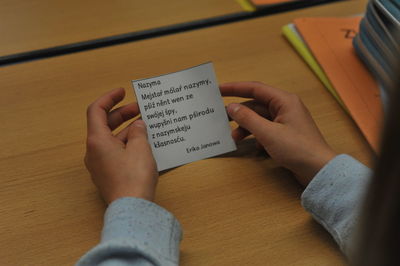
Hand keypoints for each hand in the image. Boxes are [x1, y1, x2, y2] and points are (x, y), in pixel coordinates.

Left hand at [84, 88, 157, 203]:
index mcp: (97, 141)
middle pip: (105, 125)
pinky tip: (142, 143)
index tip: (123, 91)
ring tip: (145, 125)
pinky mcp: (108, 174)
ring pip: (111, 139)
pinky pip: (114, 152)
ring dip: (127, 129)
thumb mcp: (140, 148)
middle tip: (140, 109)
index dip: (109, 98)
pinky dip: (126, 143)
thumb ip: (138, 132)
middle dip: (122, 114)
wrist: (132, 208)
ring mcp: (99, 164)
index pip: (97, 111)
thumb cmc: (134, 177)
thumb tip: (137, 126)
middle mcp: (94, 151)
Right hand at [221, 82, 336, 185]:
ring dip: (247, 127)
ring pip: (260, 119)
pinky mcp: (286, 135)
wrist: (318, 170)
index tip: (219, 90)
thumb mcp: (268, 133)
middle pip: (256, 105)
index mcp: (284, 101)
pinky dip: (257, 136)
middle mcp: (285, 107)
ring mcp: (286, 121)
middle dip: (240, 113)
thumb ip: (247, 118)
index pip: (255, 88)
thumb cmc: (297, 148)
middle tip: (222, 118)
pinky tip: (254, 146)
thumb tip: (231, 107)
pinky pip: (266, 130)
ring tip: (235, 138)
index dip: (235, 88)